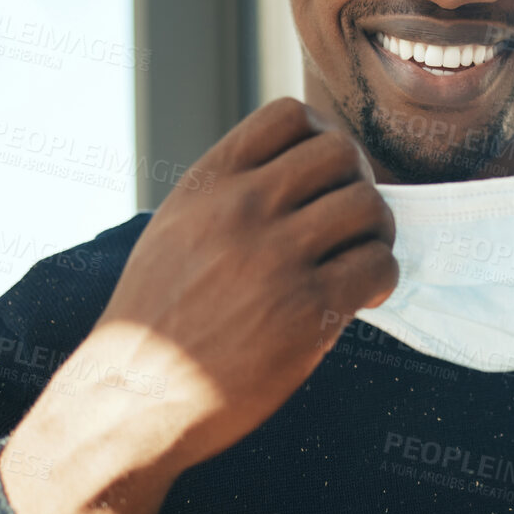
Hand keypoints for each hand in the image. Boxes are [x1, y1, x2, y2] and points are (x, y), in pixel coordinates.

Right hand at [3, 97, 397, 513]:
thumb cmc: (157, 321)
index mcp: (208, 184)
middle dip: (358, 183)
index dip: (322, 138)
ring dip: (377, 232)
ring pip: (368, 206)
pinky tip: (362, 297)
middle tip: (352, 223)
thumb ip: (226, 193)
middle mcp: (241, 209)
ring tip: (360, 259)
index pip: (288, 114)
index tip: (324, 178)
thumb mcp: (175, 230)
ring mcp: (275, 258)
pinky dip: (383, 277)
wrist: (130, 399)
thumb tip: (298, 173)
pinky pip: (378, 265)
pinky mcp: (305, 311)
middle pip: (341, 153)